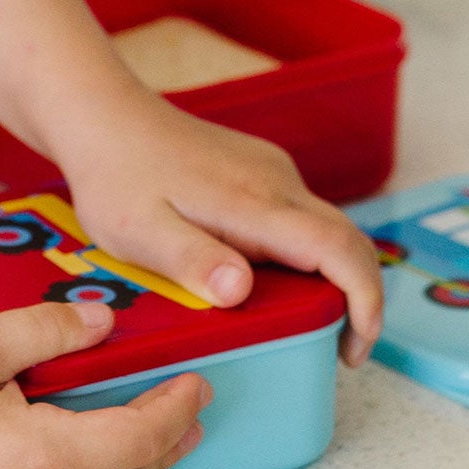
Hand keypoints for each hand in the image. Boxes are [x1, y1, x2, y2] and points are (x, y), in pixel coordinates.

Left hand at [55, 96, 383, 364]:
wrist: (105, 116)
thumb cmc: (117, 177)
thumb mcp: (138, 232)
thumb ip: (190, 260)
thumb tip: (239, 291)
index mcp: (252, 200)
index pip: (337, 247)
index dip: (363, 300)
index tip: (354, 348)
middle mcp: (275, 180)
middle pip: (348, 239)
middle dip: (361, 298)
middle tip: (340, 351)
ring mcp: (270, 170)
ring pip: (328, 226)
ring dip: (336, 276)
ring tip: (310, 324)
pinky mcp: (260, 168)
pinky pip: (302, 215)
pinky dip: (311, 255)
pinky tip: (276, 282)